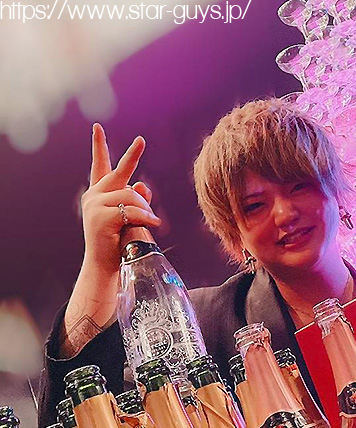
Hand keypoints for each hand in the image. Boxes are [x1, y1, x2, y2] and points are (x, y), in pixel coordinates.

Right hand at [80, 123, 160, 277]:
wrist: (105, 265)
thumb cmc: (118, 241)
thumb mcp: (129, 217)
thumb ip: (136, 200)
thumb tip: (143, 186)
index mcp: (99, 193)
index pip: (99, 165)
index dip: (99, 146)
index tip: (97, 127)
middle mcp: (94, 195)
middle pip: (118, 172)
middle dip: (132, 156)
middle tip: (141, 140)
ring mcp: (95, 205)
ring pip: (132, 196)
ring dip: (146, 209)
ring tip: (151, 222)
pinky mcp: (101, 218)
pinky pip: (133, 211)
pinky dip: (147, 218)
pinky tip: (155, 224)